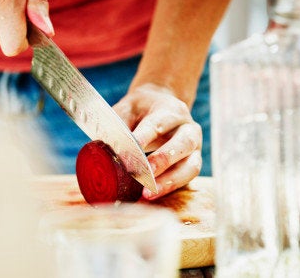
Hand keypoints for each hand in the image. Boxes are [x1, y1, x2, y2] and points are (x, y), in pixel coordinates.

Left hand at [113, 84, 201, 199]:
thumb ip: (118, 125)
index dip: (144, 138)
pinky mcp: (193, 163)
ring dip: (170, 181)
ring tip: (148, 193)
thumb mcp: (128, 108)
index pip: (158, 124)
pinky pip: (187, 178)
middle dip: (162, 160)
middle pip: (183, 144)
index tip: (129, 152)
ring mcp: (195, 147)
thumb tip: (103, 148)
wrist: (160, 104)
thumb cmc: (141, 110)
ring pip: (191, 165)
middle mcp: (189, 128)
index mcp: (172, 110)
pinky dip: (171, 188)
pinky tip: (153, 195)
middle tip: (143, 175)